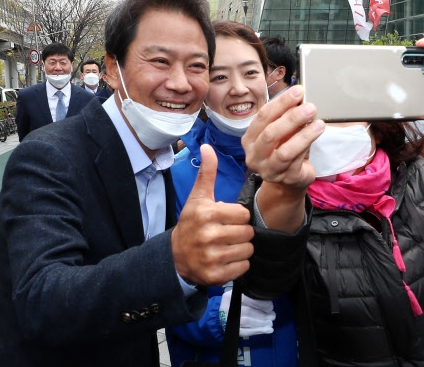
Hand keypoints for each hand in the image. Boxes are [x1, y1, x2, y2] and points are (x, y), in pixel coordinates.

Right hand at [171, 144, 253, 285]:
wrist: (175, 256)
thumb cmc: (192, 222)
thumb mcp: (198, 197)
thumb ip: (207, 173)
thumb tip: (207, 147)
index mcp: (207, 214)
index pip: (244, 214)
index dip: (238, 216)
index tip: (226, 219)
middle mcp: (208, 236)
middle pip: (247, 232)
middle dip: (240, 233)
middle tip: (226, 233)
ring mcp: (211, 257)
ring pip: (248, 250)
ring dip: (241, 249)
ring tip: (226, 246)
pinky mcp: (214, 275)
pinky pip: (243, 267)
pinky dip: (238, 265)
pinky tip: (225, 259)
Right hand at [219, 290, 275, 336]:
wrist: (225, 314)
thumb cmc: (238, 303)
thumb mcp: (243, 296)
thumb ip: (254, 298)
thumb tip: (269, 306)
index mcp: (230, 296)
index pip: (247, 299)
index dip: (260, 304)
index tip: (270, 307)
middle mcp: (227, 308)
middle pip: (247, 311)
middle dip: (262, 314)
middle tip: (272, 316)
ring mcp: (228, 320)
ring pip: (247, 322)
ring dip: (261, 323)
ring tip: (271, 323)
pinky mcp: (232, 330)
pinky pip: (246, 332)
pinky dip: (258, 331)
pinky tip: (268, 330)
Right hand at [242, 86, 324, 231]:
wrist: (290, 180)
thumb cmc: (284, 149)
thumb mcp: (283, 131)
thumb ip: (287, 117)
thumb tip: (300, 99)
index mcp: (250, 139)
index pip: (263, 117)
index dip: (281, 102)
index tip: (298, 91)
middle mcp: (254, 155)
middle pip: (270, 133)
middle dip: (292, 118)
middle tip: (310, 107)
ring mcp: (268, 169)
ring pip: (284, 151)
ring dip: (303, 135)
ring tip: (318, 123)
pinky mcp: (285, 179)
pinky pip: (296, 161)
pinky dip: (307, 146)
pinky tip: (316, 133)